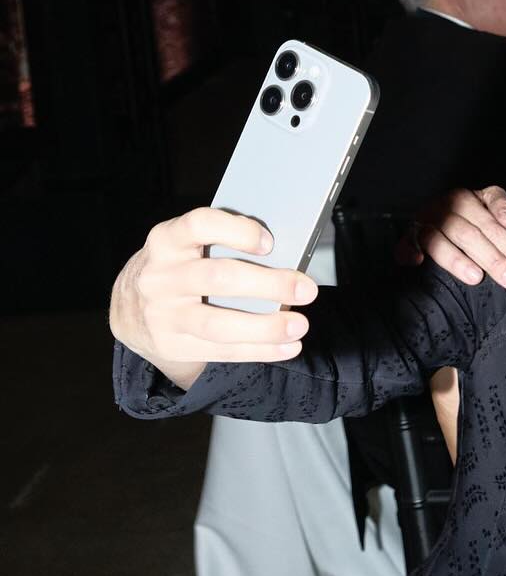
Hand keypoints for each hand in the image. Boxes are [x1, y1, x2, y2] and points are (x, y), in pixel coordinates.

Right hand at [109, 208, 316, 387]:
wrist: (128, 308)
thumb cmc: (176, 267)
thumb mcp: (186, 246)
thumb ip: (222, 244)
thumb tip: (284, 255)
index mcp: (167, 239)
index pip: (199, 225)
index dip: (237, 231)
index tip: (270, 242)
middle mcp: (160, 276)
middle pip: (218, 278)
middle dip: (269, 284)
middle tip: (307, 288)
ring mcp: (162, 314)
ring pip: (218, 324)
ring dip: (266, 327)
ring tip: (299, 326)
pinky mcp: (171, 345)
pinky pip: (220, 351)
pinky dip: (259, 350)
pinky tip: (287, 347)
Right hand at [415, 185, 505, 289]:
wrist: (436, 208)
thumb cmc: (469, 209)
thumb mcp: (488, 199)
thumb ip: (501, 204)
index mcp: (464, 199)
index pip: (490, 225)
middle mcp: (442, 209)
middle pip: (469, 235)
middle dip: (492, 259)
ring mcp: (423, 222)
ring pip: (438, 240)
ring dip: (456, 259)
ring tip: (476, 277)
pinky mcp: (407, 236)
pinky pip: (404, 243)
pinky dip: (407, 251)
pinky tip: (417, 262)